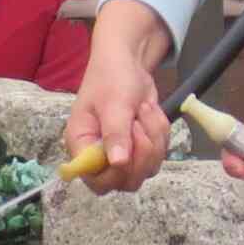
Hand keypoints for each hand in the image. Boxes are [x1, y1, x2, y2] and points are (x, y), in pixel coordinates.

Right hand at [61, 0, 177, 191]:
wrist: (128, 63)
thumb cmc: (112, 78)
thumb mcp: (114, 103)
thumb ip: (115, 133)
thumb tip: (118, 163)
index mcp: (82, 146)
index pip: (96, 181)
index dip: (116, 174)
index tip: (128, 150)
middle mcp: (100, 156)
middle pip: (126, 181)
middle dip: (142, 153)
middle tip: (138, 123)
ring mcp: (123, 154)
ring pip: (148, 168)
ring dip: (154, 138)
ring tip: (142, 110)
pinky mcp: (142, 148)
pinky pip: (160, 154)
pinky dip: (161, 133)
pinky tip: (150, 113)